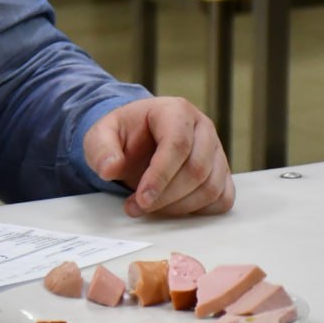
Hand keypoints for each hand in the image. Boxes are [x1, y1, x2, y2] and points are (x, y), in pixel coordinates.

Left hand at [83, 97, 234, 216]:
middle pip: (197, 169)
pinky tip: (171, 209)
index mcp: (175, 111)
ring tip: (148, 208)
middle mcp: (202, 128)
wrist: (138, 140)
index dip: (160, 176)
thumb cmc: (124, 135)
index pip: (177, 144)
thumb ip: (101, 149)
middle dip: (166, 196)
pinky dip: (197, 211)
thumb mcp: (101, 135)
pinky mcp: (222, 173)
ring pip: (210, 188)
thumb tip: (109, 169)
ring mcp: (216, 151)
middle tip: (137, 207)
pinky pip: (221, 200)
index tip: (141, 199)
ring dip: (178, 207)